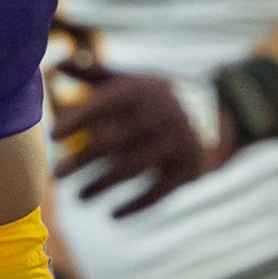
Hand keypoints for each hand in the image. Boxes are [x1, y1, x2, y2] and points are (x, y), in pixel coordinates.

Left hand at [53, 67, 226, 215]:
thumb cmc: (165, 96)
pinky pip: (156, 193)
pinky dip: (134, 206)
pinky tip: (113, 215)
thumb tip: (57, 63)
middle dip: (79, 162)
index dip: (75, 121)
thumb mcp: (135, 80)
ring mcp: (174, 144)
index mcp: (140, 92)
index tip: (53, 136)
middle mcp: (156, 116)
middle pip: (109, 144)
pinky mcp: (188, 169)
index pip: (100, 106)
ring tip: (80, 197)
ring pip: (128, 171)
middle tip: (56, 176)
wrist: (225, 112)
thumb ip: (96, 73)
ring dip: (100, 186)